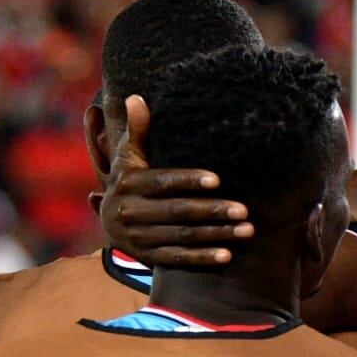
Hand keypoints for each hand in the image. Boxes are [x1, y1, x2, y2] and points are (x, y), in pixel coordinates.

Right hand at [100, 95, 253, 266]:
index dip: (189, 181)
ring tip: (247, 230)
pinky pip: (178, 259)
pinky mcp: (148, 256)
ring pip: (182, 236)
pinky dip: (202, 259)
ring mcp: (138, 237)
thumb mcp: (129, 157)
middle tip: (245, 210)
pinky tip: (227, 256)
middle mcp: (130, 211)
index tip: (218, 180)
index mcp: (129, 183)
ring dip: (216, 235)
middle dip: (212, 211)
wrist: (109, 221)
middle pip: (177, 212)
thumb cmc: (131, 180)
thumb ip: (138, 131)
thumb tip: (135, 97)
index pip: (163, 182)